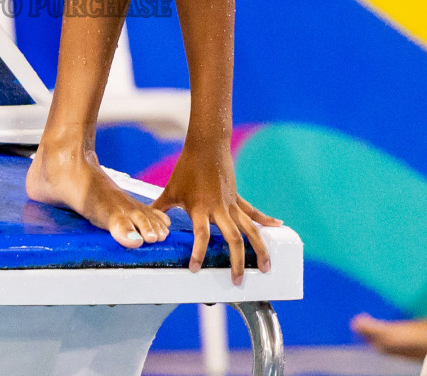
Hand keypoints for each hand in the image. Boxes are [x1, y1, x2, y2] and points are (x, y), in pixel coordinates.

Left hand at [153, 140, 280, 284]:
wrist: (207, 146)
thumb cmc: (186, 168)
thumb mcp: (170, 190)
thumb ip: (160, 209)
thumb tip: (147, 224)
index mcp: (201, 208)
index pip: (201, 235)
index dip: (198, 253)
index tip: (194, 269)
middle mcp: (219, 209)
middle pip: (233, 239)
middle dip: (237, 262)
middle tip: (237, 281)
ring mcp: (232, 204)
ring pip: (250, 230)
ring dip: (259, 249)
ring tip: (266, 267)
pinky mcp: (238, 198)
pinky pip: (254, 212)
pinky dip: (267, 220)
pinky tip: (279, 226)